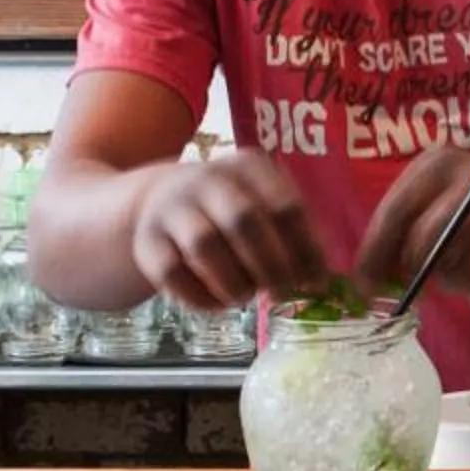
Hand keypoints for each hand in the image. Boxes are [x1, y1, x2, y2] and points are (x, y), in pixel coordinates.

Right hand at [130, 151, 325, 310]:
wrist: (161, 202)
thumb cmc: (230, 211)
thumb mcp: (263, 205)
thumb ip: (293, 234)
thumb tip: (323, 281)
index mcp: (248, 166)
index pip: (286, 205)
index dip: (305, 249)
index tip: (316, 283)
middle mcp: (207, 178)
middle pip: (244, 221)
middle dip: (271, 265)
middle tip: (283, 293)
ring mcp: (172, 207)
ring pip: (205, 246)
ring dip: (234, 282)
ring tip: (247, 295)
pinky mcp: (146, 241)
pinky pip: (173, 274)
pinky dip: (201, 298)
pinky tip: (218, 304)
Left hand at [354, 145, 469, 302]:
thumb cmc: (457, 206)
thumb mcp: (422, 206)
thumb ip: (389, 240)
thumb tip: (366, 287)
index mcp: (440, 163)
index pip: (398, 211)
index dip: (378, 253)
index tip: (369, 286)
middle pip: (433, 239)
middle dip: (421, 269)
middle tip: (421, 281)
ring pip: (469, 271)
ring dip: (457, 285)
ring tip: (460, 272)